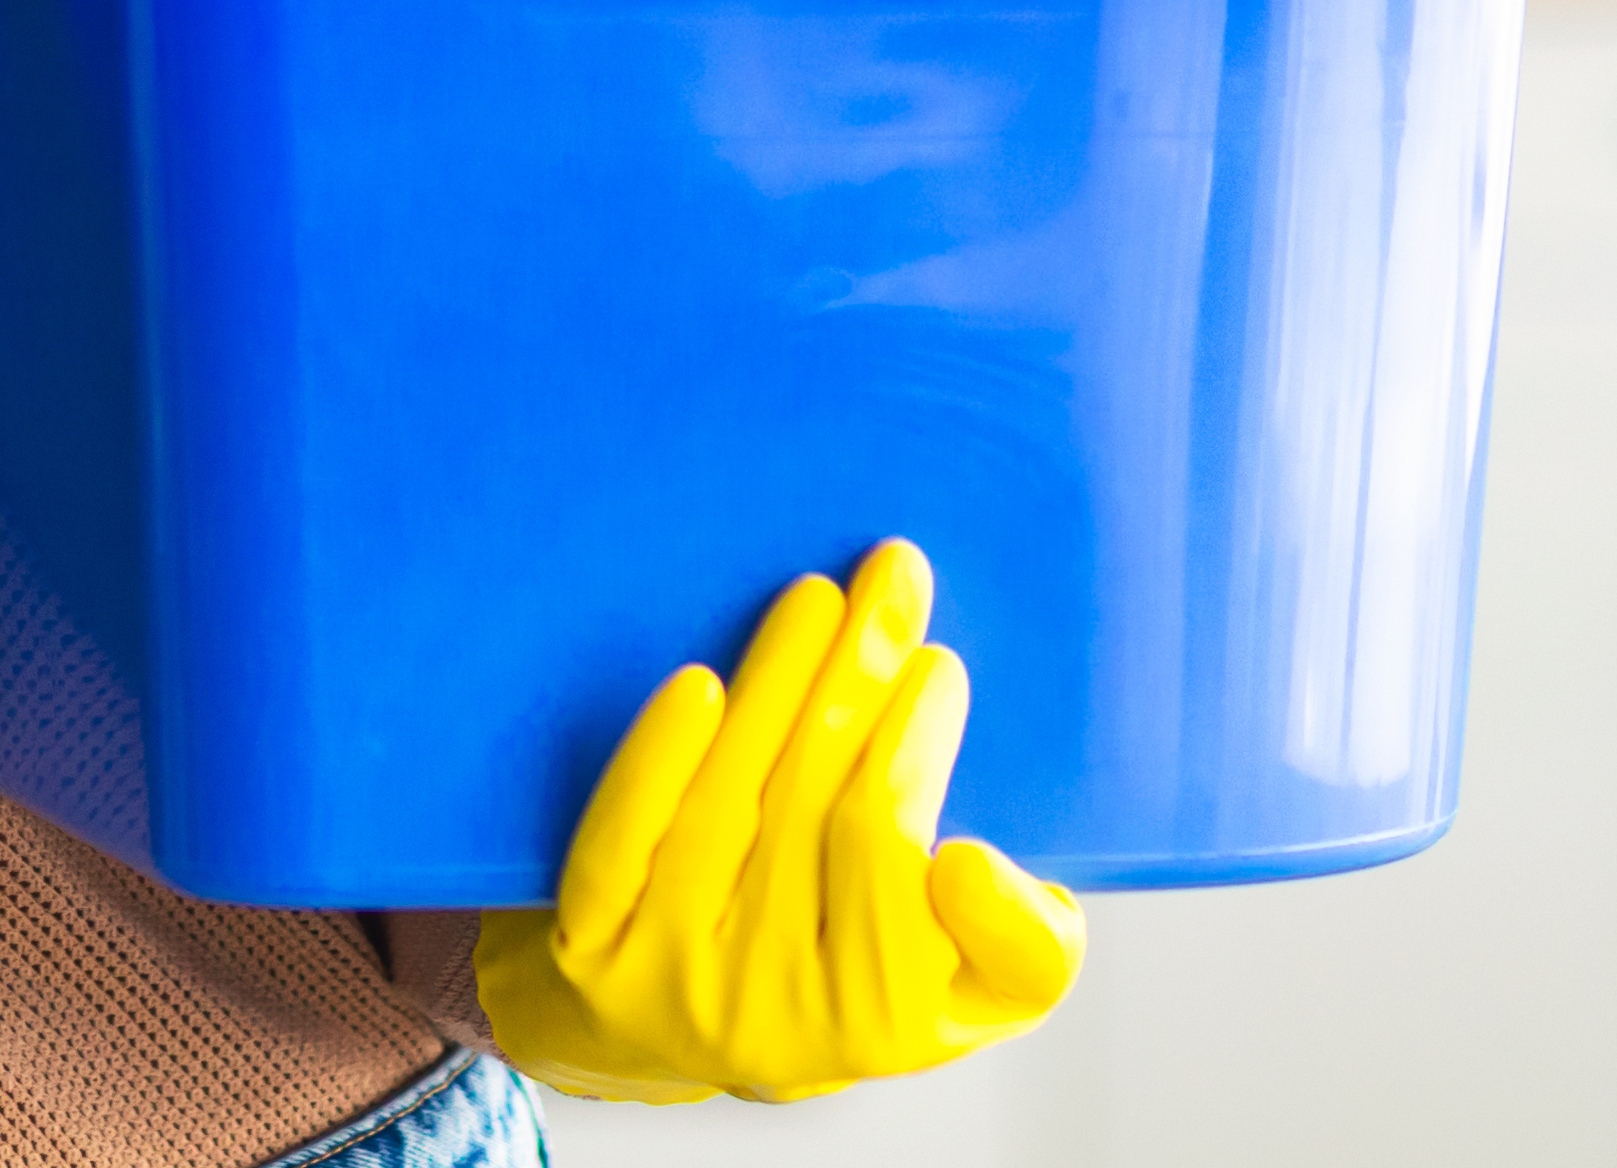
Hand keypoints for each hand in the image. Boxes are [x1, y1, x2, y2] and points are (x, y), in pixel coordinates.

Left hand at [472, 540, 1088, 1105]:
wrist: (687, 1036)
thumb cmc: (858, 978)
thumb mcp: (980, 989)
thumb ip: (1022, 941)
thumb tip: (972, 867)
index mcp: (890, 1022)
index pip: (902, 862)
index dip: (918, 753)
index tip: (940, 666)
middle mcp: (779, 1015)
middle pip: (822, 813)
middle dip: (862, 677)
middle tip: (893, 580)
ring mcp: (678, 985)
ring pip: (731, 807)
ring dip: (778, 683)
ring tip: (818, 598)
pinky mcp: (594, 953)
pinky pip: (622, 844)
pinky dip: (658, 760)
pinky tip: (698, 686)